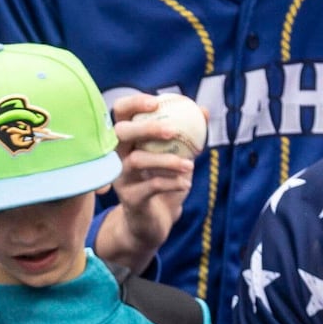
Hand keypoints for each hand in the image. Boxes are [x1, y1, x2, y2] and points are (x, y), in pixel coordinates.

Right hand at [95, 95, 195, 272]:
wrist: (154, 222)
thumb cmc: (165, 182)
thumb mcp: (178, 157)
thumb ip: (189, 134)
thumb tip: (205, 111)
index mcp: (127, 140)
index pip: (120, 113)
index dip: (133, 104)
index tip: (156, 102)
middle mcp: (117, 156)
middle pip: (121, 134)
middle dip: (146, 129)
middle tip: (172, 131)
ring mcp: (120, 178)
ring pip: (137, 161)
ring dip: (166, 161)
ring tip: (190, 166)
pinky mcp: (129, 198)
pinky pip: (150, 187)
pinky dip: (171, 183)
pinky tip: (186, 183)